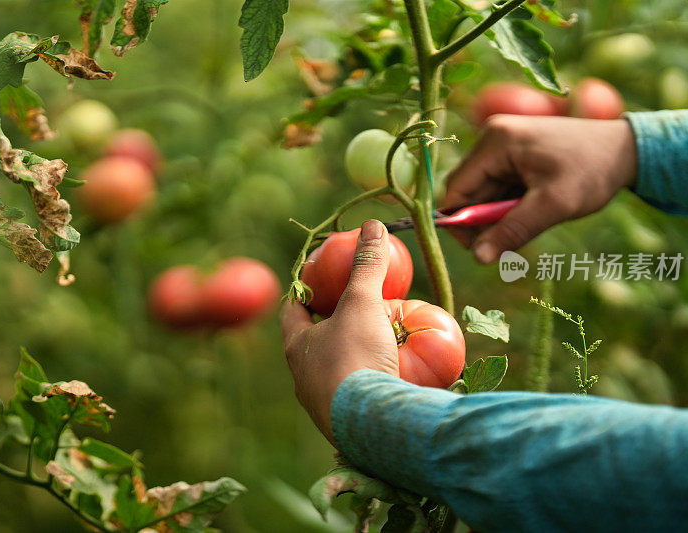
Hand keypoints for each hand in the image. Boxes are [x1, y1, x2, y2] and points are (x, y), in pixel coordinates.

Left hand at [280, 220, 398, 444]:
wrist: (371, 426)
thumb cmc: (355, 358)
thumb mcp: (362, 303)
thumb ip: (367, 265)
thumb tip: (372, 227)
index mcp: (296, 349)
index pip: (292, 312)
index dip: (303, 292)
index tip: (317, 279)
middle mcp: (305, 379)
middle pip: (315, 342)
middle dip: (331, 325)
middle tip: (353, 305)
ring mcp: (326, 404)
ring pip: (337, 370)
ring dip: (353, 354)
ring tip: (378, 337)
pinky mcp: (350, 423)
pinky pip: (360, 394)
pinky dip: (373, 379)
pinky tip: (395, 372)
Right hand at [445, 115, 637, 262]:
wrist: (627, 149)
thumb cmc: (592, 171)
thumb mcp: (554, 205)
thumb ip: (513, 230)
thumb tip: (478, 258)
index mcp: (495, 142)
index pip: (456, 189)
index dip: (461, 223)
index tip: (480, 250)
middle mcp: (493, 139)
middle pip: (468, 192)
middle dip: (484, 221)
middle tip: (510, 243)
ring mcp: (502, 145)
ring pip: (483, 193)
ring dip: (499, 216)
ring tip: (532, 222)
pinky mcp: (514, 155)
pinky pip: (498, 188)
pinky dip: (509, 207)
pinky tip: (533, 211)